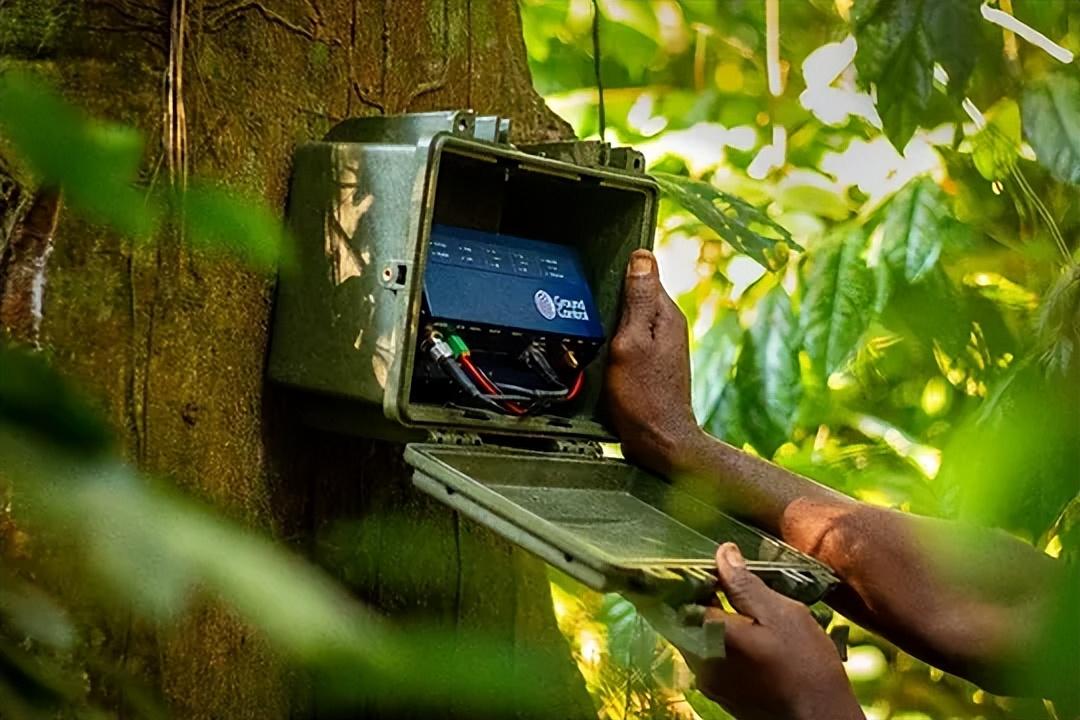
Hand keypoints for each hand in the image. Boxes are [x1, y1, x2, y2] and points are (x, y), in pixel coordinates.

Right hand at [606, 250, 704, 472]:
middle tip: (591, 314)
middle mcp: (669, 327)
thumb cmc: (642, 397)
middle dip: (613, 301)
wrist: (657, 440)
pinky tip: (603, 354)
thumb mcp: (631, 342)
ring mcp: (662, 346)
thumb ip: (637, 300)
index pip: (644, 275)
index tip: (598, 285)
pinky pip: (631, 339)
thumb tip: (642, 258)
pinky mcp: (652, 362)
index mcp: (667, 315)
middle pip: (636, 297)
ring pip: (631, 319)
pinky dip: (616, 342)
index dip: (619, 276)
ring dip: (613, 323)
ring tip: (595, 335)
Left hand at [679, 544, 862, 719]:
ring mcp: (708, 680)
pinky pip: (706, 654)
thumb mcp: (780, 614)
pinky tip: (741, 629)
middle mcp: (699, 660)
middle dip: (694, 593)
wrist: (821, 719)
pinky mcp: (720, 692)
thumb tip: (723, 554)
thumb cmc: (806, 667)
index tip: (704, 560)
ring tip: (733, 599)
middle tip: (718, 576)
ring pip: (693, 635)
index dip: (687, 573)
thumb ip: (744, 584)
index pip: (678, 595)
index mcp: (709, 636)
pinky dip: (716, 636)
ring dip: (706, 615)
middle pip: (680, 616)